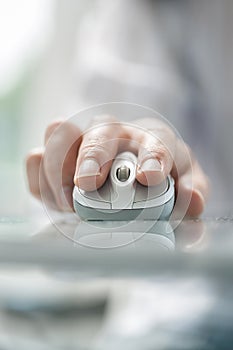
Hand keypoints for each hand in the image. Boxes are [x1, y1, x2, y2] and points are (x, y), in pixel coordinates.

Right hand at [26, 115, 208, 216]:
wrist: (128, 188)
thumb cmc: (157, 187)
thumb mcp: (181, 196)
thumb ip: (189, 199)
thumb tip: (193, 202)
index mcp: (152, 142)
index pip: (157, 139)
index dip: (152, 155)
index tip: (148, 177)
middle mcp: (116, 136)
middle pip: (101, 129)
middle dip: (94, 154)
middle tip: (89, 182)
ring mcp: (83, 145)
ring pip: (61, 134)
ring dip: (60, 163)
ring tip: (68, 200)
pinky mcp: (57, 161)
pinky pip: (37, 158)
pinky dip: (39, 175)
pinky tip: (53, 197)